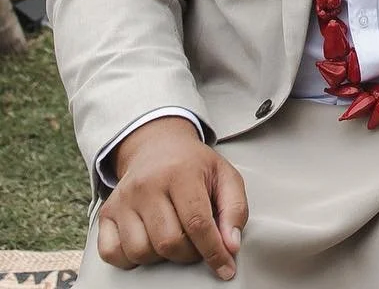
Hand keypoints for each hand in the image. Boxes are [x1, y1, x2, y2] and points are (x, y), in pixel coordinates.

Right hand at [99, 116, 247, 278]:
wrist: (157, 146)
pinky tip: (147, 242)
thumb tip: (230, 246)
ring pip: (140, 252)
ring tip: (173, 238)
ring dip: (161, 257)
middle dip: (189, 254)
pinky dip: (131, 259)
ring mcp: (123, 200)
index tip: (225, 268)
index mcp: (180, 172)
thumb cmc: (193, 166)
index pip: (197, 222)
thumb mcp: (224, 176)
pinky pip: (112, 254)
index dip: (214, 251)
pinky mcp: (106, 213)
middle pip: (168, 242)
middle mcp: (147, 185)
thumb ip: (235, 209)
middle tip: (197, 244)